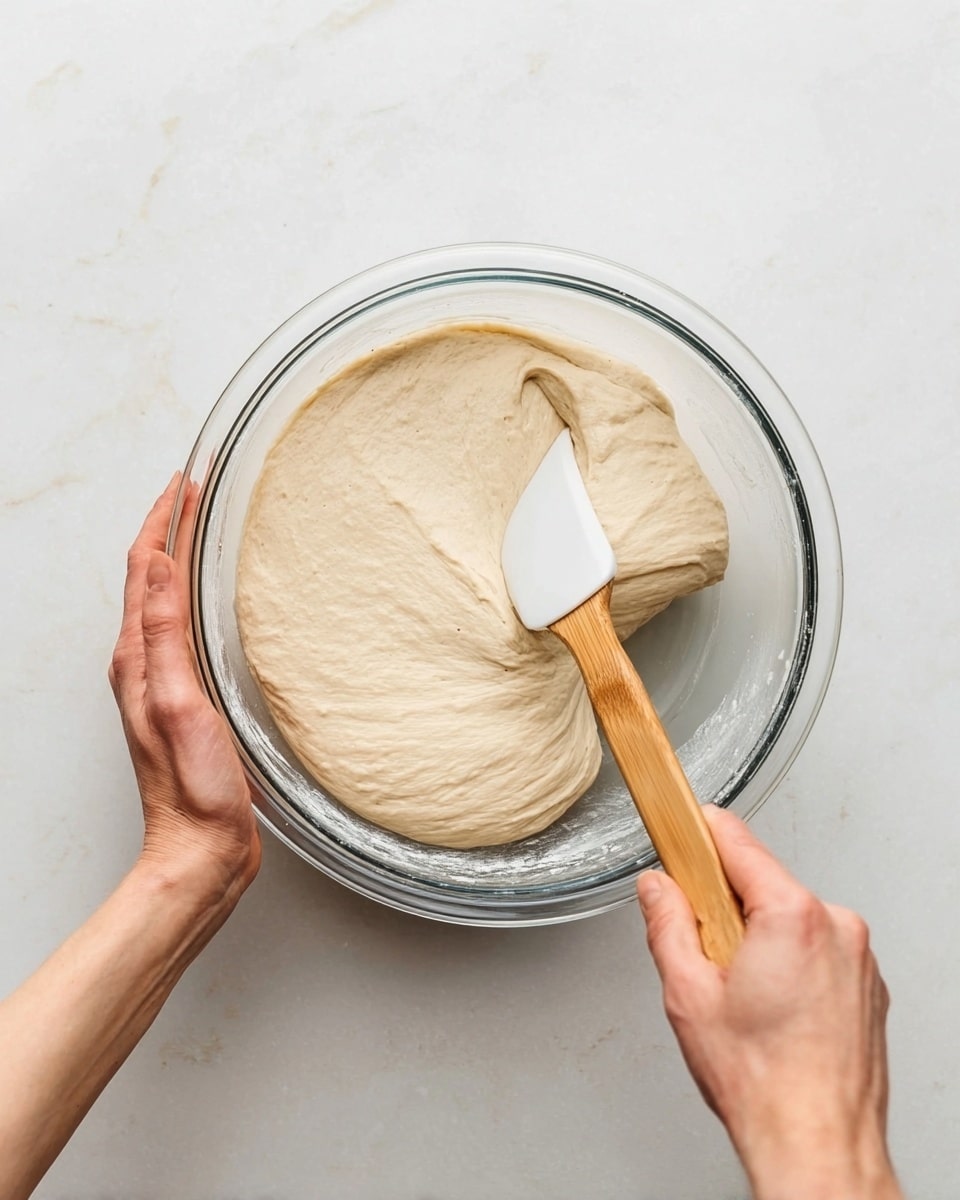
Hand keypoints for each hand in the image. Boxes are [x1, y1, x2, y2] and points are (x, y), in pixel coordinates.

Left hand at [109, 474, 260, 903]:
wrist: (200, 851)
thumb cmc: (192, 791)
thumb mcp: (178, 703)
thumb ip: (162, 634)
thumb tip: (156, 564)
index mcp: (138, 659)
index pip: (143, 568)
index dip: (163, 519)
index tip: (186, 481)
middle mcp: (143, 665)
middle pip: (148, 577)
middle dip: (168, 527)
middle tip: (196, 491)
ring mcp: (163, 683)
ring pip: (164, 601)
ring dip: (179, 558)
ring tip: (203, 528)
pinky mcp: (185, 700)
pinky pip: (182, 630)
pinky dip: (194, 597)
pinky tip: (213, 600)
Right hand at [638, 806, 899, 1199]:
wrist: (819, 1145)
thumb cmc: (764, 1083)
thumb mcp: (687, 993)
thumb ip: (667, 924)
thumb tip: (657, 888)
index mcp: (791, 916)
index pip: (736, 842)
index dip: (699, 830)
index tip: (679, 820)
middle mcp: (834, 926)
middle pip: (763, 883)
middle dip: (726, 906)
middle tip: (706, 955)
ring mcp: (857, 956)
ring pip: (790, 919)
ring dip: (759, 939)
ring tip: (744, 997)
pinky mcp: (867, 983)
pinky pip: (817, 949)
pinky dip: (791, 965)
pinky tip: (774, 1010)